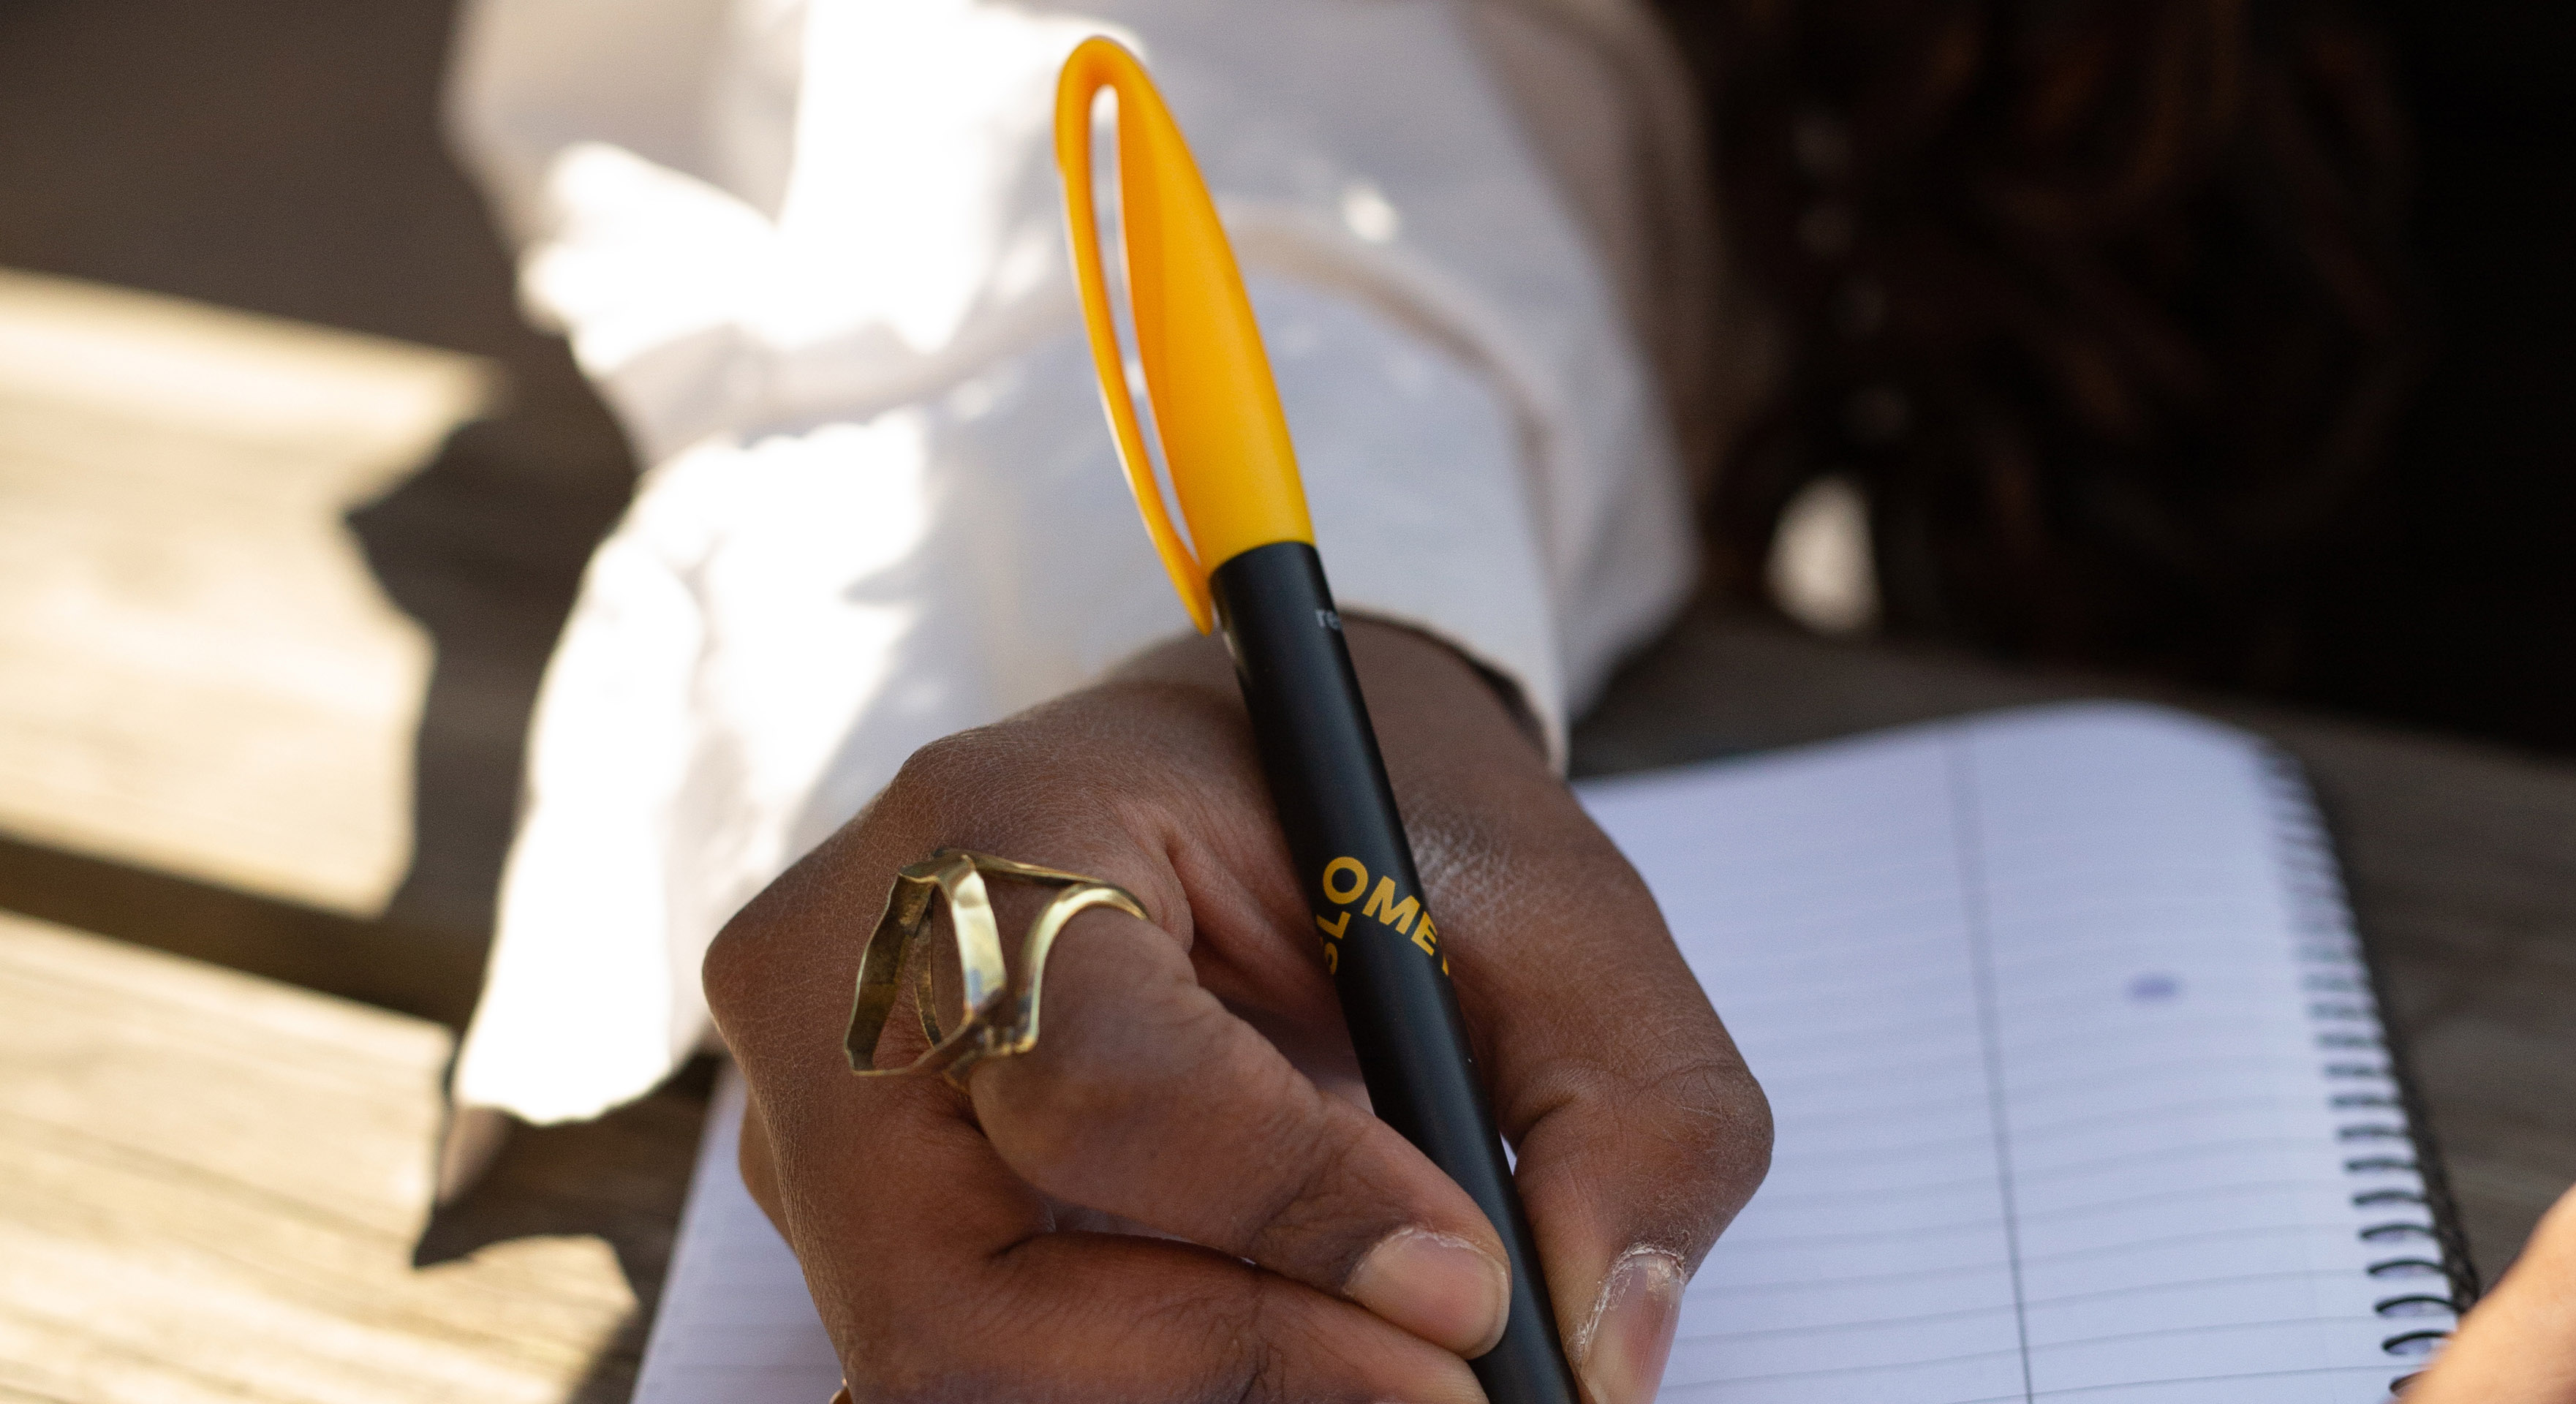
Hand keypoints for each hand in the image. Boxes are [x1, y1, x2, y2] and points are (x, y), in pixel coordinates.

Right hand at [704, 621, 1771, 1402]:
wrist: (1239, 773)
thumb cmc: (1377, 816)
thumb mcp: (1555, 907)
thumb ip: (1627, 1112)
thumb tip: (1596, 1361)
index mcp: (1000, 828)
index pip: (1099, 1081)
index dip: (1297, 1218)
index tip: (1476, 1292)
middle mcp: (847, 981)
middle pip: (968, 1304)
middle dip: (1236, 1369)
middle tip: (1445, 1382)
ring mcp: (809, 1117)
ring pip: (959, 1373)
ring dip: (1203, 1386)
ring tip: (1384, 1343)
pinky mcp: (842, 1223)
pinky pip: (974, 1373)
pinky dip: (1155, 1381)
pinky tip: (1293, 1342)